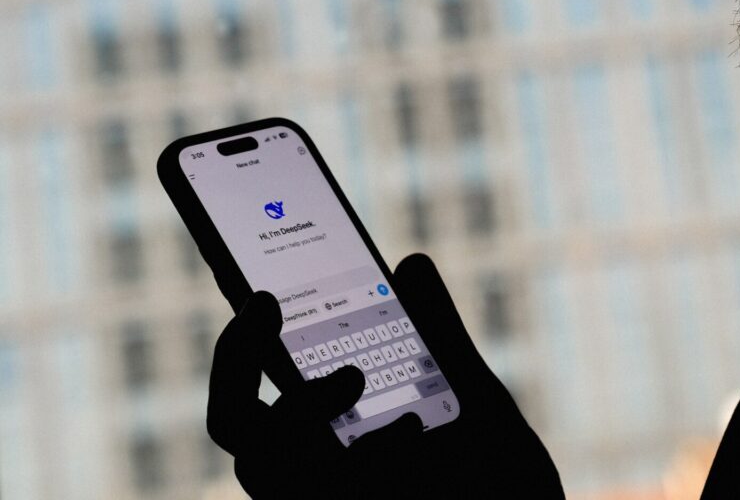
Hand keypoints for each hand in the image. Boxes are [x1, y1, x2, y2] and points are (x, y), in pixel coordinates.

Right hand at [207, 254, 563, 498]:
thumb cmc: (504, 481)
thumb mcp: (474, 393)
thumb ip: (437, 332)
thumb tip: (410, 263)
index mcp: (335, 438)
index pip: (253, 398)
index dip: (238, 349)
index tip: (259, 295)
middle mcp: (320, 478)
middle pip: (234, 427)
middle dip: (235, 362)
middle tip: (267, 304)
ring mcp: (333, 495)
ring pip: (262, 467)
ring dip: (301, 406)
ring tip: (356, 373)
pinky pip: (326, 488)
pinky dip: (371, 453)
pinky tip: (416, 426)